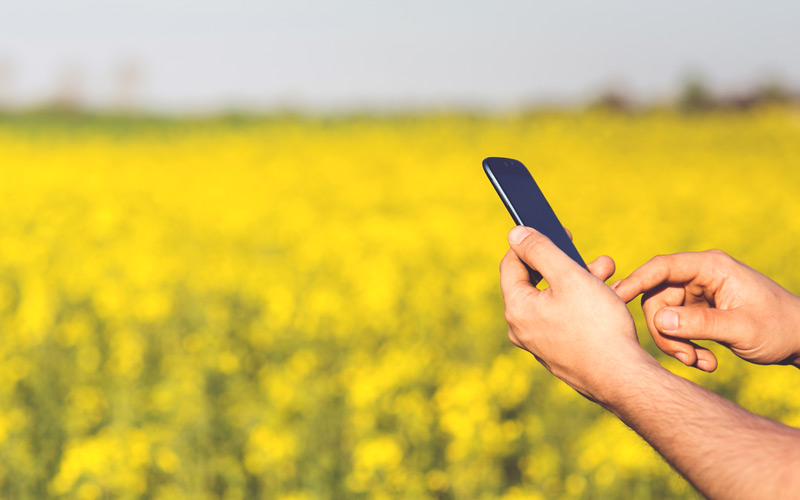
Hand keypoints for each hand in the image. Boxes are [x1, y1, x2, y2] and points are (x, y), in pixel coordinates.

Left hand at [500, 226, 653, 403]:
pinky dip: (583, 304)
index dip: (532, 242)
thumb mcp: (569, 276)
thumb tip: (515, 234)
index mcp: (517, 308)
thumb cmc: (597, 326)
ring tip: (609, 272)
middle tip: (595, 257)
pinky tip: (609, 298)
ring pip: (556, 300)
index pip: (511, 264)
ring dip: (581, 281)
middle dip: (566, 263)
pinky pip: (566, 319)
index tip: (558, 230)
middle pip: (537, 282)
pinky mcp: (559, 354)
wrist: (623, 378)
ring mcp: (540, 344)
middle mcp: (522, 328)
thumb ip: (540, 250)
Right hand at [613, 250, 799, 369]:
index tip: (615, 299)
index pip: (662, 268)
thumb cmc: (779, 328)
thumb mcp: (741, 328)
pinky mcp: (698, 311)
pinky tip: (706, 361)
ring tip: (701, 363)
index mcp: (711, 267)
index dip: (636, 281)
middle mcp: (700, 276)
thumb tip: (659, 321)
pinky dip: (686, 346)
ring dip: (676, 344)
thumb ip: (699, 323)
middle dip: (665, 331)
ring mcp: (698, 293)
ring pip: (664, 316)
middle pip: (657, 298)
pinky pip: (676, 327)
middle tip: (685, 358)